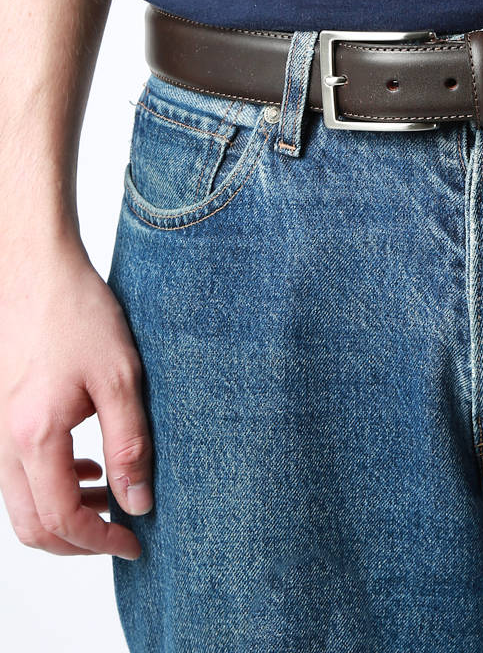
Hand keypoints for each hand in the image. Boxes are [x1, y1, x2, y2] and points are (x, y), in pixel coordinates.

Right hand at [0, 234, 151, 557]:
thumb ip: (130, 444)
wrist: (36, 270)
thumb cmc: (77, 314)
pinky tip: (88, 466)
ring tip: (112, 498)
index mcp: (34, 437)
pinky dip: (51, 486)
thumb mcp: (120, 378)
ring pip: (22, 504)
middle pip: (32, 527)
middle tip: (123, 532)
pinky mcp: (2, 416)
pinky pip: (17, 475)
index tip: (136, 541)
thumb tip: (139, 502)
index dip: (100, 542)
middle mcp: (4, 443)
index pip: (61, 520)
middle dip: (78, 542)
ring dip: (65, 514)